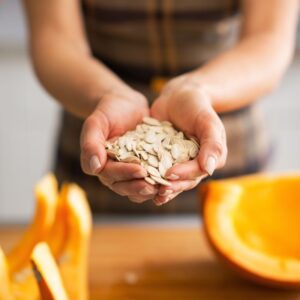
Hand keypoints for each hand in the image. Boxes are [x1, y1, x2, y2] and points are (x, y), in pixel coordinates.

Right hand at [80, 88, 158, 202]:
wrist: (126, 105)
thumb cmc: (108, 111)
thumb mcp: (96, 123)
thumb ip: (91, 144)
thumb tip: (94, 168)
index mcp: (100, 164)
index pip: (111, 175)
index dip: (125, 174)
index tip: (140, 170)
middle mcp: (113, 172)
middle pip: (124, 186)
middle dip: (138, 187)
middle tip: (154, 185)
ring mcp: (129, 171)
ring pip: (136, 188)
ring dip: (149, 190)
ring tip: (164, 187)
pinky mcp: (143, 168)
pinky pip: (149, 180)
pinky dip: (158, 182)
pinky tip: (171, 180)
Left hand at [150, 74, 226, 204]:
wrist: (177, 97)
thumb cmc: (196, 107)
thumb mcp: (207, 122)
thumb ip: (212, 144)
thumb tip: (210, 169)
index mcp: (208, 158)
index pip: (197, 172)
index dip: (184, 175)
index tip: (170, 175)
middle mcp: (193, 163)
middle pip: (184, 180)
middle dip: (172, 187)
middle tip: (158, 193)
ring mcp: (177, 162)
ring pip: (171, 180)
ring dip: (161, 189)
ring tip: (150, 195)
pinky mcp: (162, 158)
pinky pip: (157, 170)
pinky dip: (150, 178)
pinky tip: (140, 183)